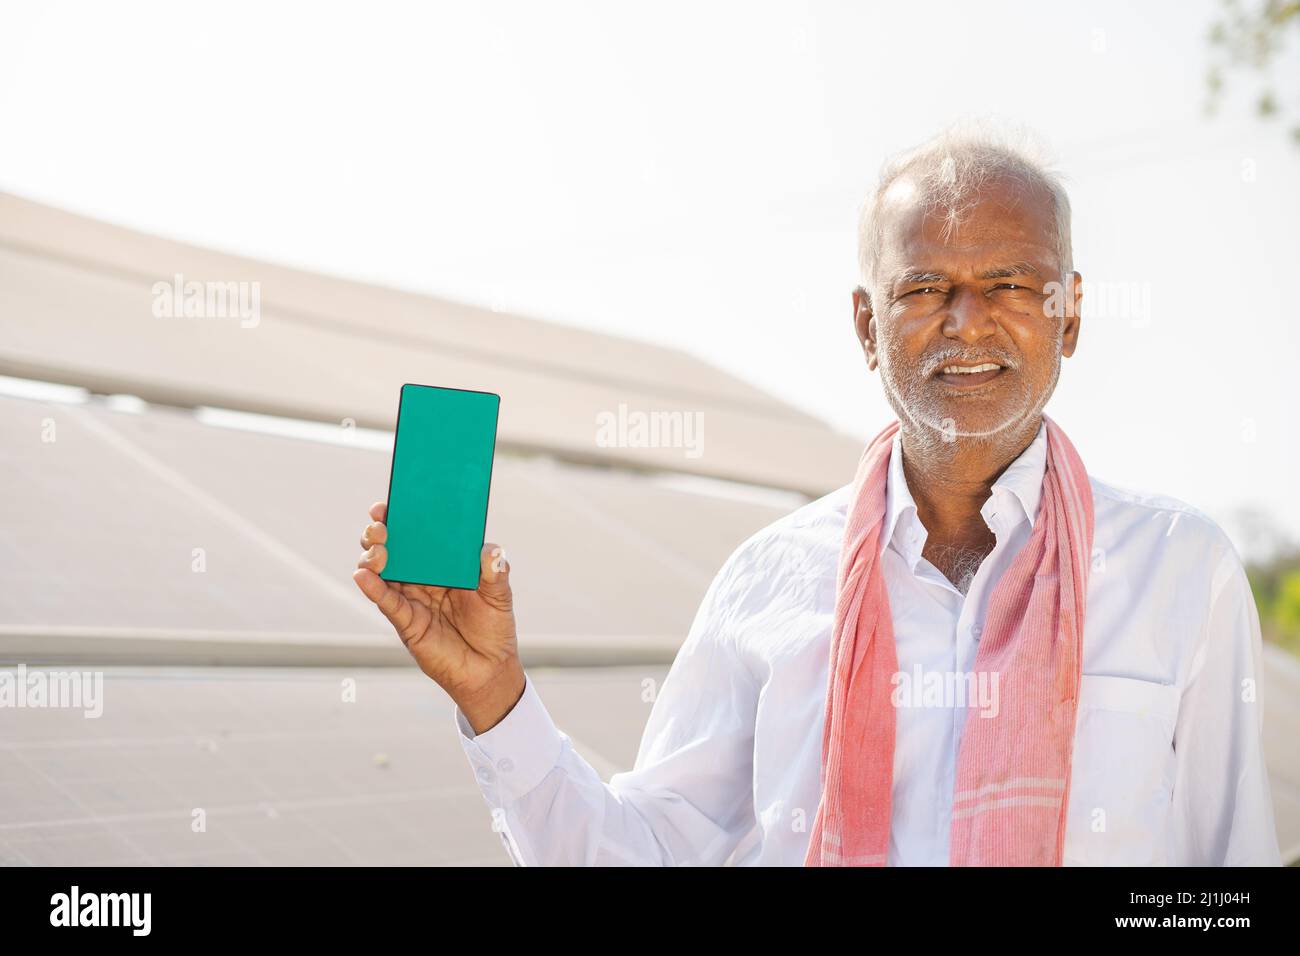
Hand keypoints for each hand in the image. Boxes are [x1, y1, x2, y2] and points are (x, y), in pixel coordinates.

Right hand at [352, 501, 525, 732]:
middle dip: (381, 531)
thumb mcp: (500, 595)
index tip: (392, 501)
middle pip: (393, 547)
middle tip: (381, 524)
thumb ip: (496, 573)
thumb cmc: (494, 627)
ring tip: (379, 550)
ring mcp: (411, 598)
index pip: (419, 534)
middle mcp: (422, 577)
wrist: (490, 669)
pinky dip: (372, 588)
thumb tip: (492, 552)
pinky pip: (386, 602)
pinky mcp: (406, 622)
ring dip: (374, 556)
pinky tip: (363, 575)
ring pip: (382, 571)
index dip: (403, 516)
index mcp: (443, 563)